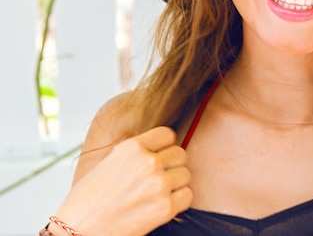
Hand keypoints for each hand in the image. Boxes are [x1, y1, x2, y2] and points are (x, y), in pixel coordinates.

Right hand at [52, 126, 191, 235]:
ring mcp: (159, 184)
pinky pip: (187, 195)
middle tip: (159, 178)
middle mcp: (148, 162)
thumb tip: (156, 148)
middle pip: (180, 154)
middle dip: (172, 165)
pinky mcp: (165, 207)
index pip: (167, 134)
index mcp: (132, 147)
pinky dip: (179, 201)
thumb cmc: (87, 201)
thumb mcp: (108, 162)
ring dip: (176, 184)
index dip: (165, 146)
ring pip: (185, 174)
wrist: (77, 232)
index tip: (160, 155)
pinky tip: (162, 205)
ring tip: (157, 193)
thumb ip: (135, 153)